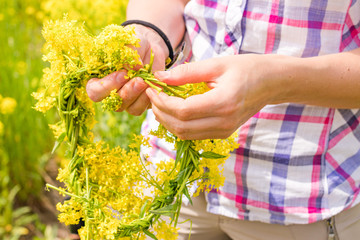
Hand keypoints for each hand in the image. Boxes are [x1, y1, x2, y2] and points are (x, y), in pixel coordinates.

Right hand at [86, 25, 168, 115]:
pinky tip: (153, 87)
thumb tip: (134, 67)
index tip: (122, 74)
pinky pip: (141, 109)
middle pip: (113, 103)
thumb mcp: (129, 42)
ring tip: (146, 81)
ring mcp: (125, 100)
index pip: (95, 91)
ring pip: (128, 108)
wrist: (149, 47)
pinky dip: (148, 99)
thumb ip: (128, 53)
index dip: (108, 85)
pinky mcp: (139, 102)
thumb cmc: (132, 43)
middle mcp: (110, 93)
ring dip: (138, 96)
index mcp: (98, 78)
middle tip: (139, 79)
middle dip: (127, 92)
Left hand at [146, 54, 279, 139]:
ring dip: (167, 121)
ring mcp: (224, 131)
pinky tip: (174, 111)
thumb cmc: (246, 68)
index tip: (152, 89)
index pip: (182, 111)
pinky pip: (193, 135)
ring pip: (184, 134)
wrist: (271, 83)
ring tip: (159, 103)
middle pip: (180, 127)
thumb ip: (186, 72)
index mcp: (223, 102)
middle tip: (152, 96)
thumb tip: (160, 77)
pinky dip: (178, 125)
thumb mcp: (217, 64)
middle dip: (160, 112)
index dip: (162, 102)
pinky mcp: (223, 133)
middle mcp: (224, 122)